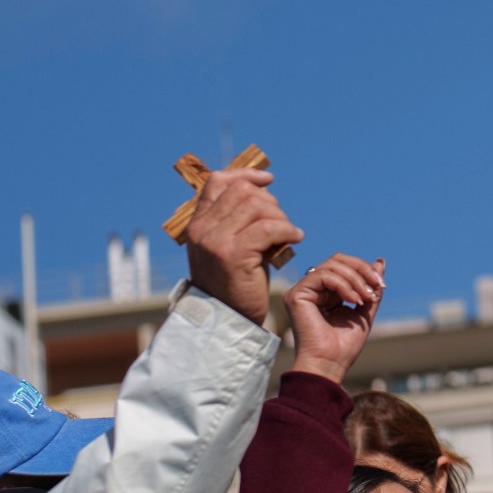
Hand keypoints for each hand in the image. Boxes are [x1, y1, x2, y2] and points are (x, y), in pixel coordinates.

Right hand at [182, 168, 304, 323]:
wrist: (227, 318)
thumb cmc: (235, 281)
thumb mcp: (229, 245)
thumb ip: (235, 219)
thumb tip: (262, 188)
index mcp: (197, 223)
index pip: (218, 181)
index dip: (245, 174)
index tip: (268, 180)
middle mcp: (202, 229)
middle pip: (244, 191)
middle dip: (270, 203)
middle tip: (281, 223)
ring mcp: (215, 241)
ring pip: (258, 206)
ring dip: (281, 218)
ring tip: (287, 234)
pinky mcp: (233, 254)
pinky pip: (269, 228)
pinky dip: (288, 230)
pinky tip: (295, 239)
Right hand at [284, 254, 382, 382]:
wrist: (330, 364)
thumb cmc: (344, 345)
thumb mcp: (364, 310)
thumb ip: (370, 286)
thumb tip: (380, 261)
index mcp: (325, 292)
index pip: (343, 265)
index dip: (364, 269)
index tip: (381, 284)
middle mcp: (312, 289)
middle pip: (337, 260)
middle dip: (361, 270)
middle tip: (377, 285)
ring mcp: (302, 291)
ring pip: (332, 266)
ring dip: (355, 279)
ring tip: (365, 297)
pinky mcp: (296, 295)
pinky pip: (323, 275)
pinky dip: (343, 284)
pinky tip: (353, 300)